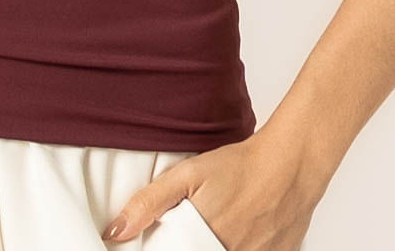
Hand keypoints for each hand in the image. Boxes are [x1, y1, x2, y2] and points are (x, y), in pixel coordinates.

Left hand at [101, 129, 325, 248]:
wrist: (290, 163)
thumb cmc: (239, 166)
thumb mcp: (188, 174)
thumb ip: (150, 202)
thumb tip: (116, 231)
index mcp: (203, 241)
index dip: (165, 247)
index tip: (162, 239)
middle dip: (189, 245)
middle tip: (192, 226)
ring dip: (212, 245)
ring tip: (217, 224)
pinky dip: (240, 247)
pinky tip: (239, 230)